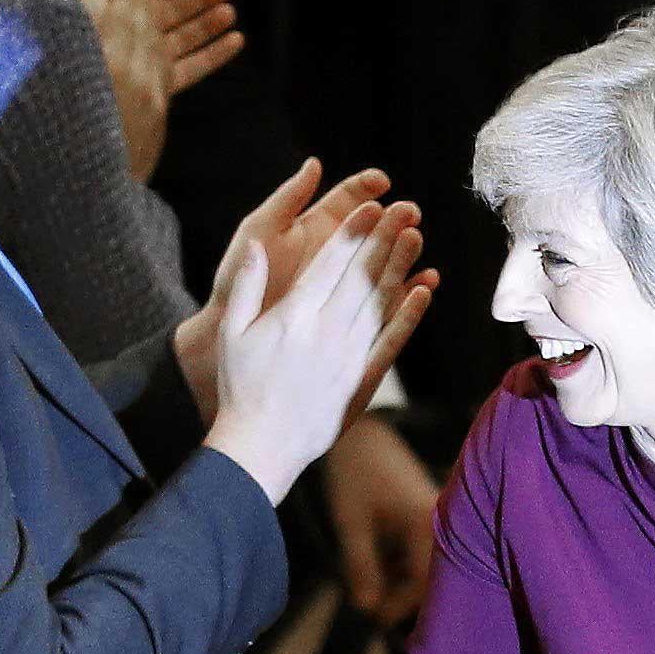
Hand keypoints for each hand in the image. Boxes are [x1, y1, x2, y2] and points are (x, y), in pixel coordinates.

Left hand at [71, 0, 243, 181]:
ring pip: (183, 37)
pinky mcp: (157, 88)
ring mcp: (145, 61)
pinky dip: (214, 54)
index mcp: (114, 8)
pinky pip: (191, 68)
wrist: (79, 98)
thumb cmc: (81, 42)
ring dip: (208, 22)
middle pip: (171, 9)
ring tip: (230, 11)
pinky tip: (235, 41)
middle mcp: (131, 33)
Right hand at [188, 182, 434, 503]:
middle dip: (384, 237)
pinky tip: (422, 290)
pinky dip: (409, 314)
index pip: (330, 263)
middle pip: (361, 274)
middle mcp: (326, 330)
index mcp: (294, 315)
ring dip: (400, 265)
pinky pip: (391, 340)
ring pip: (380, 300)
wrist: (261, 446)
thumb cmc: (241, 389)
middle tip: (404, 209)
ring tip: (415, 235)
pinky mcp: (361, 379)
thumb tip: (255, 247)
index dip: (352, 231)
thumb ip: (246, 287)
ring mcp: (348, 355)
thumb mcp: (232, 334)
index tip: (370, 206)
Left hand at [321, 413, 438, 624]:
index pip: (427, 582)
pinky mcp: (431, 517)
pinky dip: (405, 565)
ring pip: (431, 566)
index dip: (402, 606)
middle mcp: (443, 523)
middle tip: (373, 609)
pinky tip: (381, 567)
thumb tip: (367, 610)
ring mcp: (440, 520)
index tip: (376, 618)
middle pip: (435, 578)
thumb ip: (361, 566)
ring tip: (373, 587)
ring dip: (405, 583)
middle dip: (405, 598)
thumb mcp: (351, 522)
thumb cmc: (353, 474)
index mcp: (428, 523)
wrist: (360, 433)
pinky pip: (427, 552)